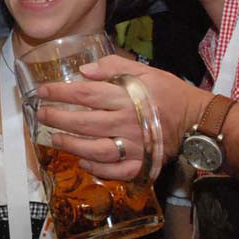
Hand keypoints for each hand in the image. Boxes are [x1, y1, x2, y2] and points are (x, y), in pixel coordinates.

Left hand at [34, 56, 211, 180]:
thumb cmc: (169, 93)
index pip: (84, 95)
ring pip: (94, 150)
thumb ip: (114, 67)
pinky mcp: (140, 164)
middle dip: (57, 119)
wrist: (197, 120)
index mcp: (126, 98)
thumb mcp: (146, 71)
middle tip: (41, 115)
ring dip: (71, 146)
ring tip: (55, 139)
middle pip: (83, 123)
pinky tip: (83, 162)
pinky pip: (114, 171)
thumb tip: (85, 70)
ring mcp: (133, 146)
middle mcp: (126, 123)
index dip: (60, 93)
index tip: (42, 91)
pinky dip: (96, 168)